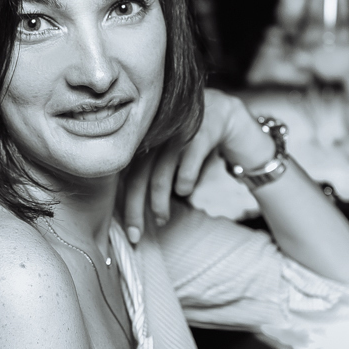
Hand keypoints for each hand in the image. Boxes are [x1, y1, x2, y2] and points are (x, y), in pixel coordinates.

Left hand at [123, 89, 264, 241]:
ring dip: (159, 203)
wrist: (226, 112)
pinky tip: (184, 191)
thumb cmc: (189, 139)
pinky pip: (187, 166)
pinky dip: (184, 184)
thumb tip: (130, 206)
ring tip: (161, 219)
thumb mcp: (164, 149)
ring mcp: (177, 131)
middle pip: (138, 177)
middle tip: (136, 235)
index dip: (122, 203)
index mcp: (143, 135)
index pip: (124, 173)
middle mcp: (156, 131)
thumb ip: (146, 169)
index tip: (128, 231)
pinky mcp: (201, 132)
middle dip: (135, 210)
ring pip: (160, 176)